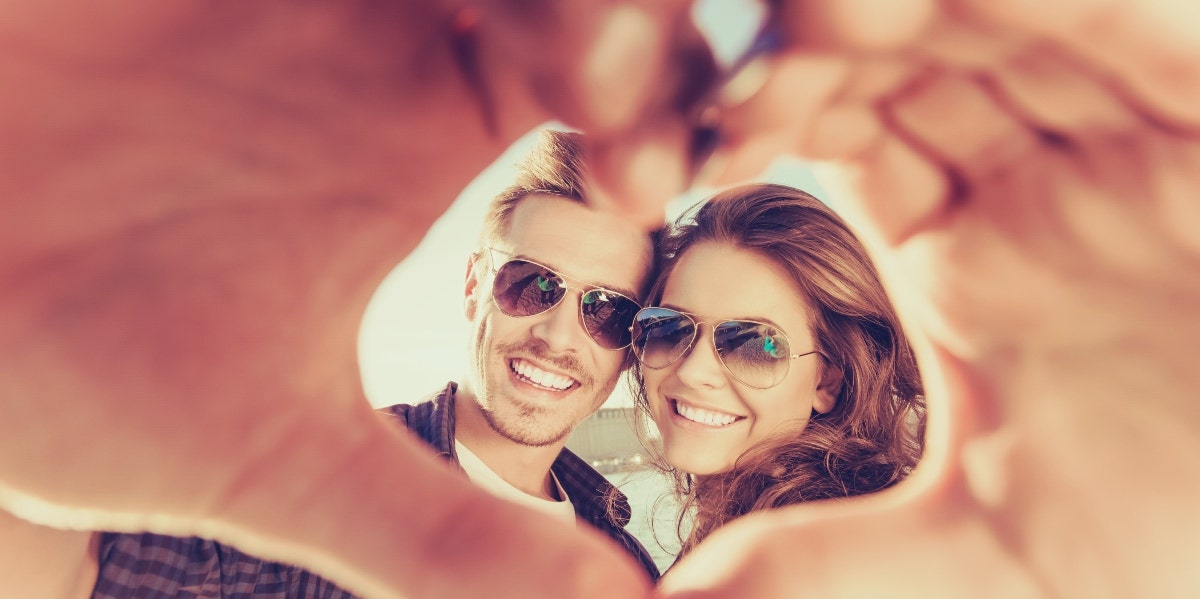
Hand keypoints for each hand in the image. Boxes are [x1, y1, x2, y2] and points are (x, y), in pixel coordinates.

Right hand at [0, 1, 696, 595]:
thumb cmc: (78, 362)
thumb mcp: (279, 458)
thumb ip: (441, 533)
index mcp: (431, 137)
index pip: (622, 93)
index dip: (669, 122)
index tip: (648, 179)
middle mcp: (393, 34)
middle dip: (640, 24)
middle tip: (617, 79)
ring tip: (571, 46)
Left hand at [661, 0, 1199, 595]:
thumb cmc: (1164, 550)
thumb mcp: (972, 556)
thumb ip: (817, 567)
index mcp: (974, 254)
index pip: (843, 126)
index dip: (753, 115)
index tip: (670, 149)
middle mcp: (1045, 180)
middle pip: (904, 48)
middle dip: (808, 45)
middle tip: (729, 81)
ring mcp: (1132, 140)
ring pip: (1001, 15)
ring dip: (891, 10)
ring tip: (816, 27)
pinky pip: (1130, 21)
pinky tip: (947, 3)